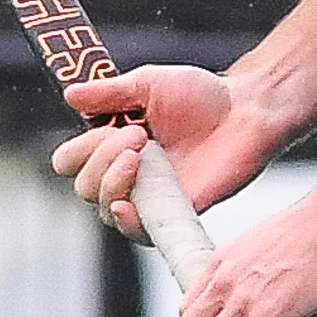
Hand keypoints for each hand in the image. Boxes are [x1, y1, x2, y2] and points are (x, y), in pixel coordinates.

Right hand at [53, 62, 287, 237]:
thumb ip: (109, 93)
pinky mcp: (174, 214)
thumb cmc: (202, 95)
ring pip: (105, 211)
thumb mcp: (148, 83)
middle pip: (85, 187)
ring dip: (111, 183)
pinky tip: (127, 205)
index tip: (107, 128)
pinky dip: (127, 222)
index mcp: (114, 143)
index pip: (72, 161)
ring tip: (141, 155)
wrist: (247, 111)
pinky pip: (139, 233)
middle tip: (138, 136)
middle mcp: (127, 173)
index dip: (80, 151)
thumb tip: (70, 95)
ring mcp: (150, 196)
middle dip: (100, 161)